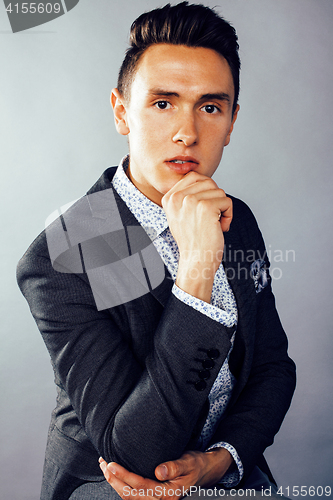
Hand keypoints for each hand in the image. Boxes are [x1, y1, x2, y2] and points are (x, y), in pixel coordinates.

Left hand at [99, 448, 232, 499]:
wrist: (204, 471)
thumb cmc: (195, 465)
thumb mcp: (188, 462)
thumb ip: (174, 466)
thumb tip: (158, 471)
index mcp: (168, 493)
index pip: (141, 486)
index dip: (124, 476)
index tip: (111, 464)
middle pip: (131, 495)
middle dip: (114, 480)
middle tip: (103, 464)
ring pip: (130, 497)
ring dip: (116, 484)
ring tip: (105, 468)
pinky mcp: (154, 496)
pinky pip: (134, 495)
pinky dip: (122, 486)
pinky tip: (116, 476)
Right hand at [161, 172, 231, 302]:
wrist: (196, 261)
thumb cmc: (193, 241)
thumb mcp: (180, 215)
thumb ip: (186, 196)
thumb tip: (204, 180)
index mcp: (169, 198)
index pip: (193, 176)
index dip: (205, 191)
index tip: (203, 211)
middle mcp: (177, 197)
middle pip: (208, 182)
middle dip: (215, 199)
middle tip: (211, 218)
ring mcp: (191, 201)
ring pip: (219, 192)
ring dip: (223, 209)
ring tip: (214, 224)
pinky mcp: (206, 207)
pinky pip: (227, 201)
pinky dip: (229, 215)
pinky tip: (220, 228)